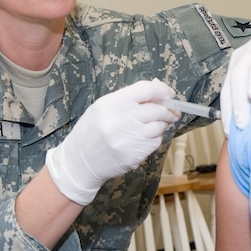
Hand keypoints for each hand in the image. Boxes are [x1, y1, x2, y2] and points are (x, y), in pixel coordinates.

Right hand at [46, 79, 179, 204]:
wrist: (79, 161)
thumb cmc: (92, 131)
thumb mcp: (104, 108)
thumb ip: (129, 98)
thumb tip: (158, 91)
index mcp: (112, 103)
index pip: (146, 90)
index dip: (162, 90)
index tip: (169, 94)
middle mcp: (120, 119)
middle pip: (157, 109)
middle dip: (168, 110)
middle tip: (172, 112)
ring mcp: (128, 139)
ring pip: (159, 127)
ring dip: (162, 125)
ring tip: (157, 125)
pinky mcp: (134, 155)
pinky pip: (154, 143)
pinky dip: (154, 139)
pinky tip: (145, 139)